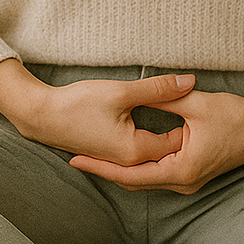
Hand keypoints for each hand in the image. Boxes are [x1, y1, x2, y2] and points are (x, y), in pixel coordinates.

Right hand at [0, 59, 194, 166]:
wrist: (41, 115)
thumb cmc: (77, 104)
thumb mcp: (121, 91)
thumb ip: (158, 88)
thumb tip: (190, 81)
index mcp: (135, 150)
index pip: (177, 141)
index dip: (191, 124)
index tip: (202, 105)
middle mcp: (129, 162)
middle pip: (167, 151)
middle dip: (183, 135)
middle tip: (199, 113)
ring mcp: (118, 160)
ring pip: (153, 154)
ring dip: (167, 140)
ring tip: (185, 121)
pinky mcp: (109, 154)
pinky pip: (139, 154)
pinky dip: (152, 142)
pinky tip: (158, 129)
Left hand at [68, 77, 243, 193]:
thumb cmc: (237, 118)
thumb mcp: (196, 103)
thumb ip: (165, 97)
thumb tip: (138, 91)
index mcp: (180, 168)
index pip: (130, 174)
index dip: (101, 166)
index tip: (76, 157)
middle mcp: (182, 180)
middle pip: (133, 181)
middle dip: (104, 170)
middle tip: (74, 157)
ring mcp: (187, 179)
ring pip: (144, 179)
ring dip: (119, 168)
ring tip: (91, 155)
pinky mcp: (191, 172)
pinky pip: (156, 172)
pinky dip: (137, 165)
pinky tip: (121, 155)